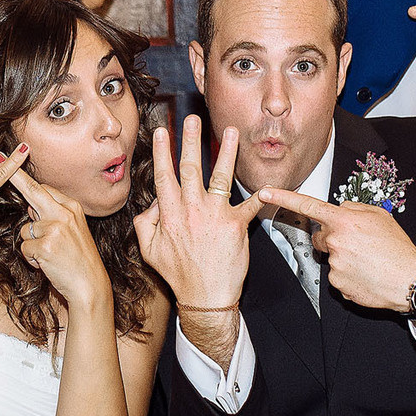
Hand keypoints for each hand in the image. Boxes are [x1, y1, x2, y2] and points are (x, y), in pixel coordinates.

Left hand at [2, 170, 107, 311]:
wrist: (90, 285)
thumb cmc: (78, 260)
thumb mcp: (73, 231)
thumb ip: (53, 216)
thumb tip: (31, 206)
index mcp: (72, 207)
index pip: (44, 187)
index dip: (24, 177)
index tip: (8, 158)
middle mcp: (64, 213)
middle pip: (33, 191)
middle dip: (13, 174)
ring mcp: (55, 229)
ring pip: (25, 229)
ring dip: (31, 245)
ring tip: (50, 256)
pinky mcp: (46, 246)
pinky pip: (25, 248)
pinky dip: (32, 259)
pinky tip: (47, 264)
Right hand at [132, 117, 261, 353]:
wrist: (204, 297)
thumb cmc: (178, 274)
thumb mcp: (149, 250)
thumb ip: (144, 223)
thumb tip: (150, 203)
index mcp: (170, 213)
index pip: (164, 176)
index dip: (163, 152)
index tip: (163, 131)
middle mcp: (192, 209)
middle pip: (190, 168)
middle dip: (190, 140)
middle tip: (192, 119)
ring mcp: (215, 215)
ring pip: (220, 176)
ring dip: (225, 151)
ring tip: (229, 130)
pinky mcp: (236, 225)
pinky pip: (251, 205)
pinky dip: (263, 195)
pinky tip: (271, 183)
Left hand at [253, 191, 415, 315]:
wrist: (411, 281)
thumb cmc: (398, 249)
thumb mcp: (380, 216)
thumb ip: (354, 209)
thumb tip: (338, 210)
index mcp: (345, 221)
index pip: (308, 205)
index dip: (283, 197)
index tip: (265, 192)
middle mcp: (336, 242)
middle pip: (321, 237)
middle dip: (334, 239)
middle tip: (360, 245)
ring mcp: (335, 264)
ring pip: (331, 258)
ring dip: (345, 258)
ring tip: (369, 261)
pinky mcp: (337, 284)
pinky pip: (337, 276)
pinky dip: (349, 276)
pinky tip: (366, 275)